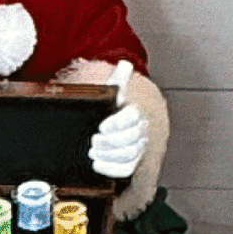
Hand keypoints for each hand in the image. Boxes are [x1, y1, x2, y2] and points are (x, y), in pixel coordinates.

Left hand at [89, 60, 148, 177]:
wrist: (104, 128)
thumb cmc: (107, 110)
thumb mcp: (109, 94)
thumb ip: (117, 80)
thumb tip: (125, 63)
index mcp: (134, 113)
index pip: (132, 118)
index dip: (117, 124)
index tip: (101, 126)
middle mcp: (140, 131)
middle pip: (132, 139)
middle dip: (110, 142)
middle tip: (93, 140)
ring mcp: (137, 148)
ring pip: (130, 155)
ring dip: (109, 155)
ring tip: (92, 152)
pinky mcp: (131, 163)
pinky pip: (127, 169)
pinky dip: (111, 169)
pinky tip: (96, 164)